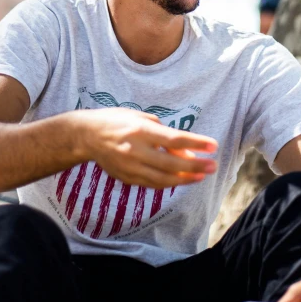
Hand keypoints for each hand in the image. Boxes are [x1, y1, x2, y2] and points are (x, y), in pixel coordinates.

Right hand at [80, 107, 217, 188]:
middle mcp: (135, 150)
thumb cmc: (118, 121)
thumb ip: (162, 133)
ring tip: (201, 176)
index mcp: (140, 130)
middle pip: (172, 163)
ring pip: (163, 178)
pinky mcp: (126, 178)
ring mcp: (130, 167)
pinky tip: (180, 180)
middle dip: (195, 166)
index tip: (213, 145)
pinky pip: (152, 184)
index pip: (174, 139)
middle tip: (213, 166)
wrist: (87, 136)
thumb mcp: (141, 118)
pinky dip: (168, 183)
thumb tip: (184, 149)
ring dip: (185, 178)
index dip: (196, 143)